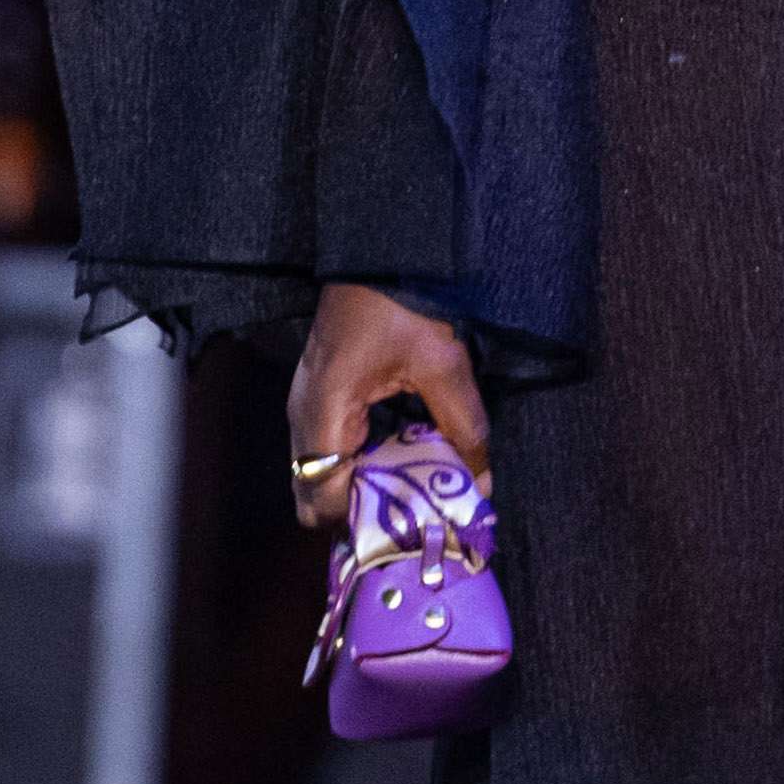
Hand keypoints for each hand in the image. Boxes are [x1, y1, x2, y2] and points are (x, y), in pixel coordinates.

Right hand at [287, 285, 488, 526]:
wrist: (378, 252)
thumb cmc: (402, 302)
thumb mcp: (442, 365)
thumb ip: (463, 428)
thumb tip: (481, 483)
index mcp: (323, 412)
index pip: (322, 498)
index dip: (361, 523)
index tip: (406, 531)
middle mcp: (302, 417)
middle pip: (312, 497)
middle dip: (357, 514)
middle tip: (407, 518)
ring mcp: (304, 407)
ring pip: (318, 476)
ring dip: (359, 490)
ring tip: (409, 496)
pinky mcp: (317, 399)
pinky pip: (328, 452)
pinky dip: (358, 466)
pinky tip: (399, 463)